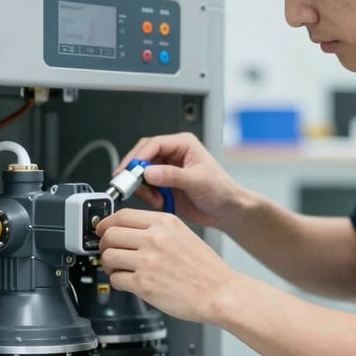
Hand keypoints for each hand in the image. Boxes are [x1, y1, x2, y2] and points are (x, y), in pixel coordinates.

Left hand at [96, 207, 233, 322]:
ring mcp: (147, 261)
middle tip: (109, 251)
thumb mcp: (183, 234)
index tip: (102, 230)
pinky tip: (129, 282)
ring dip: (109, 265)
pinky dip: (118, 282)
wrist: (220, 293)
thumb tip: (128, 233)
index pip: (121, 215)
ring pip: (108, 257)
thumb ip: (156, 230)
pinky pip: (115, 279)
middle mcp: (154, 238)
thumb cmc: (206, 269)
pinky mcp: (143, 284)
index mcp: (164, 222)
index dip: (106, 224)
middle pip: (109, 234)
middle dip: (104, 245)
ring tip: (119, 269)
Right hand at [115, 132, 243, 229]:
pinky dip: (147, 196)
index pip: (153, 144)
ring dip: (142, 187)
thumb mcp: (198, 181)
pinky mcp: (164, 186)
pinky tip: (159, 203)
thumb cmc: (221, 190)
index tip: (130, 169)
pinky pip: (146, 188)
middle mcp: (172, 155)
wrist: (227, 211)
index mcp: (183, 145)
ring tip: (154, 198)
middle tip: (128, 184)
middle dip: (134, 171)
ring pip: (141, 174)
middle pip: (143, 157)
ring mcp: (167, 171)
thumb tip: (149, 172)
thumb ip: (172, 176)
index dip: (138, 156)